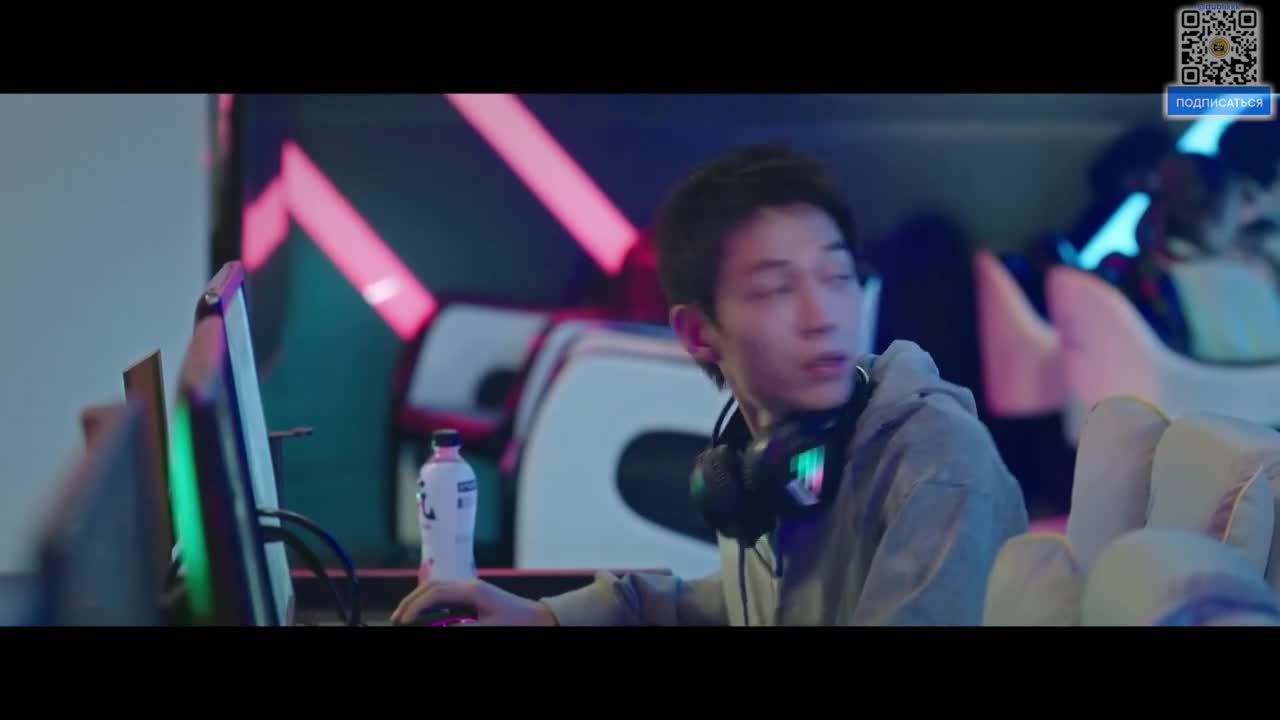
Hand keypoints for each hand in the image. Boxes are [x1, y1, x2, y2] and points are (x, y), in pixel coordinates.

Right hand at [391, 578, 557, 625]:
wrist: (539, 618)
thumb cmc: (518, 622)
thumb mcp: (490, 629)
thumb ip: (463, 628)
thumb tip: (439, 626)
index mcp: (472, 590)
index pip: (435, 593)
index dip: (415, 606)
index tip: (402, 620)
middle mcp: (469, 585)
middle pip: (432, 586)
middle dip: (412, 601)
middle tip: (396, 618)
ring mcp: (471, 589)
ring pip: (437, 589)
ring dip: (419, 600)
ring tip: (405, 615)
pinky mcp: (474, 597)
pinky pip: (446, 595)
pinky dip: (431, 602)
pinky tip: (424, 613)